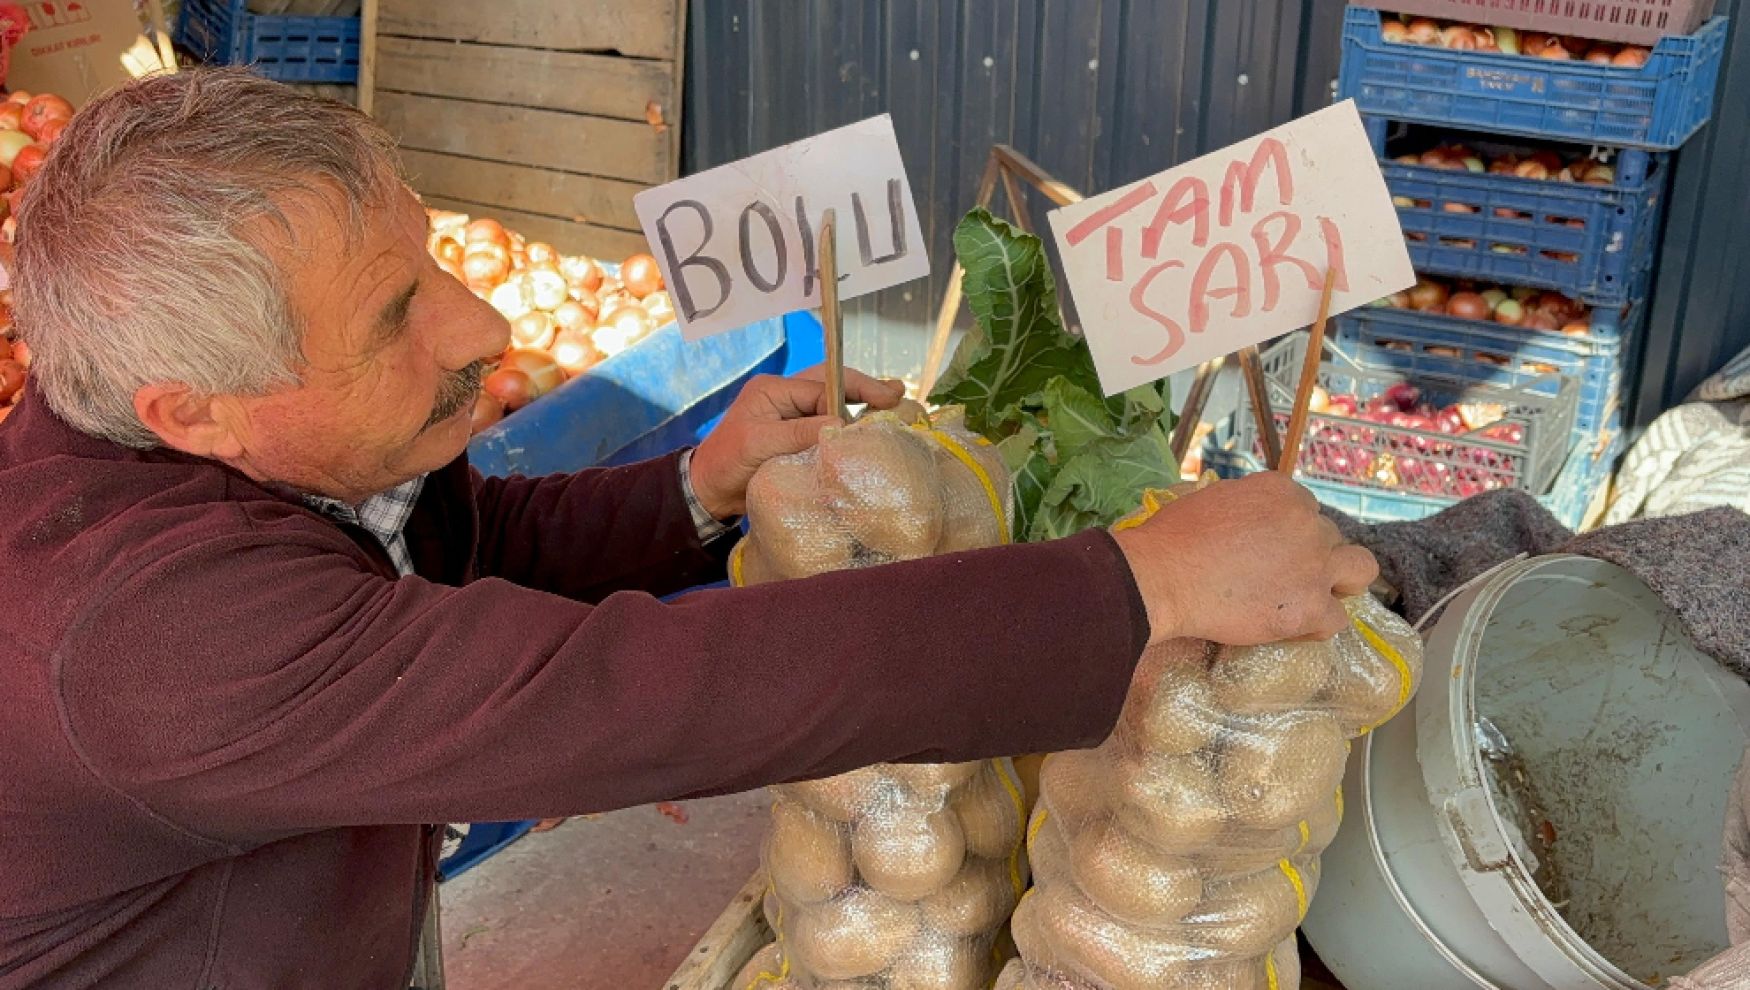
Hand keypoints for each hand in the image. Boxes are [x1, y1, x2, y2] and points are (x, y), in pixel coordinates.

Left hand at [688, 366, 905, 519]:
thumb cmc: (727, 463)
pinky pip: (827, 424)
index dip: (852, 396)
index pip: (822, 386)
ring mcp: (791, 416)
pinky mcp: (795, 436)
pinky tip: (868, 428)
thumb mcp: (759, 444)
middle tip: (897, 394)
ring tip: (892, 403)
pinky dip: (848, 425)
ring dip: (860, 403)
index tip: (880, 408)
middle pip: (832, 383)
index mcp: (774, 390)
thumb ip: (798, 432)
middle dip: (865, 387)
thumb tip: (840, 425)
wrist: (709, 492)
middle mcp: (785, 396)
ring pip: (832, 401)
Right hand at [1111, 472, 1377, 645]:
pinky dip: (1319, 625)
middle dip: (1310, 555)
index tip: (1273, 549)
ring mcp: (1313, 565)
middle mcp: (1307, 522)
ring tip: (1317, 597)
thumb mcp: (1213, 499)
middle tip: (1282, 576)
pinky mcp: (1310, 606)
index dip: (1292, 532)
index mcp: (1283, 491)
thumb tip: (1248, 522)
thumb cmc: (1171, 537)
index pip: (1307, 509)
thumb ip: (1246, 506)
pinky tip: (1296, 628)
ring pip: (1360, 569)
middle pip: (1330, 538)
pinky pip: (1338, 619)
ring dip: (1342, 581)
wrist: (1160, 576)